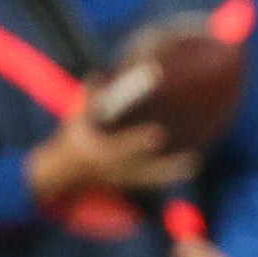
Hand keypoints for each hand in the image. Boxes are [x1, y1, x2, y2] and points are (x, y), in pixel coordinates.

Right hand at [26, 107, 196, 202]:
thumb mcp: (74, 119)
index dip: (139, 142)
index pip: (121, 149)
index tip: (159, 134)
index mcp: (98, 154)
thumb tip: (98, 73)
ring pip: (151, 178)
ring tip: (195, 161)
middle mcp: (112, 170)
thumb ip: (88, 97)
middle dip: (165, 165)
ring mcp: (120, 179)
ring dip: (173, 171)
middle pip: (143, 169)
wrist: (62, 174)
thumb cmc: (70, 139)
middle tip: (191, 158)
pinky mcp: (126, 183)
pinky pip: (151, 180)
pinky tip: (191, 166)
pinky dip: (169, 174)